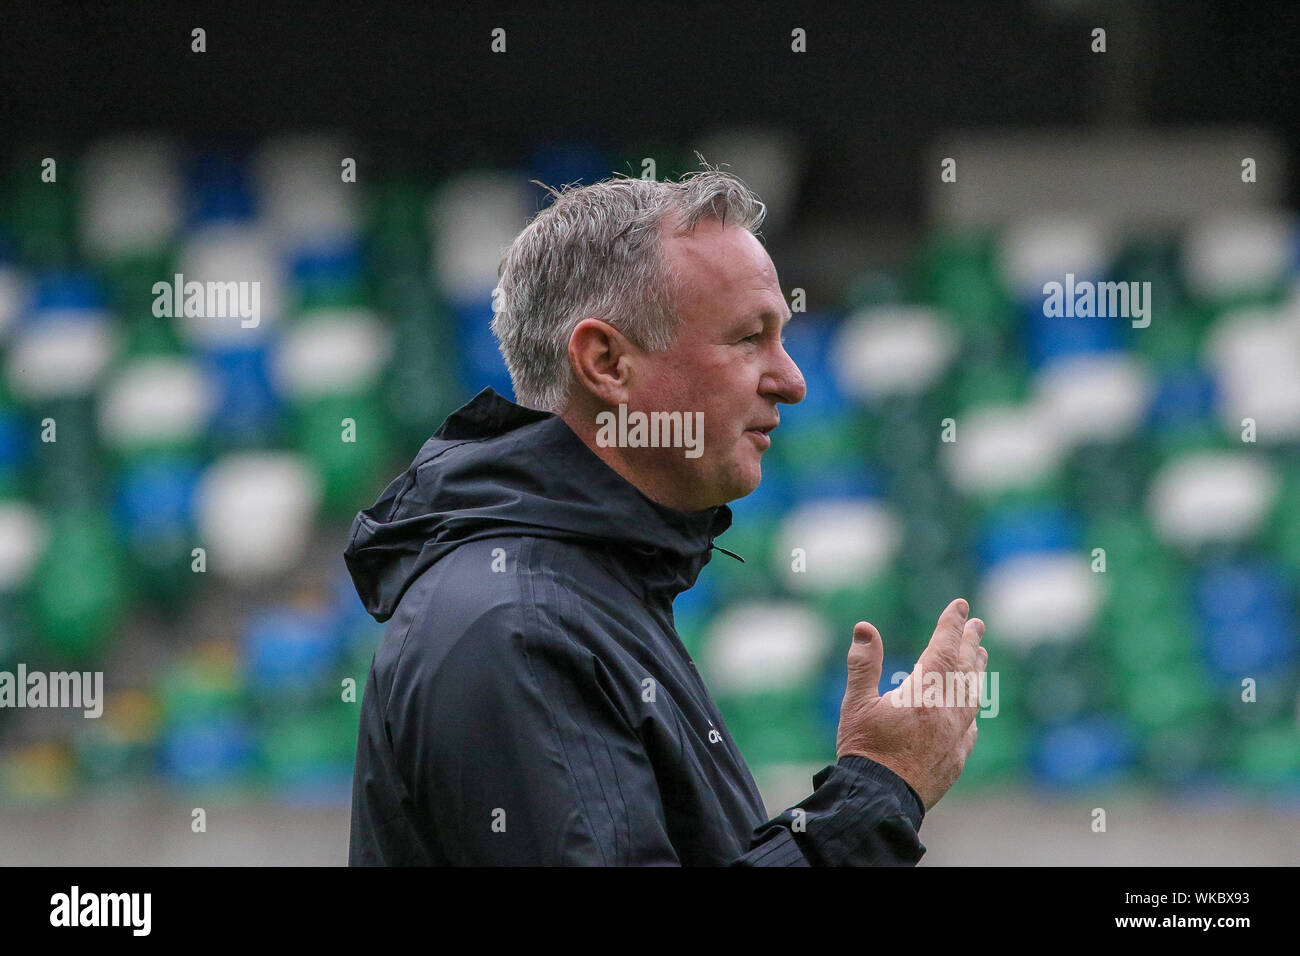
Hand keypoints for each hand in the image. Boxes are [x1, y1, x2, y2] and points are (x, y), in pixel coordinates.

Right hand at [834, 598, 987, 811]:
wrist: (878, 801)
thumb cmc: (864, 750)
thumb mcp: (855, 704)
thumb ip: (862, 664)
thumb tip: (864, 627)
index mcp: (924, 695)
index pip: (943, 650)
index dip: (951, 625)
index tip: (960, 605)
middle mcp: (947, 713)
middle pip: (964, 671)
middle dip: (970, 644)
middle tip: (977, 624)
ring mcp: (955, 738)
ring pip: (972, 698)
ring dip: (976, 674)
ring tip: (980, 656)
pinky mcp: (955, 761)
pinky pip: (970, 729)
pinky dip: (971, 710)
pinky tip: (970, 708)